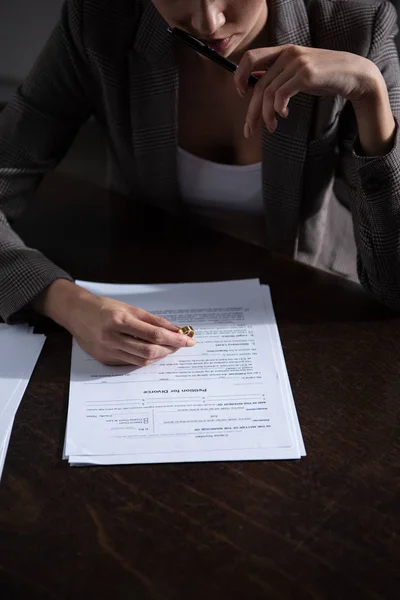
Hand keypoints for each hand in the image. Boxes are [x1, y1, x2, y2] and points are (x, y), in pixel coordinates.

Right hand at [34, 280, 194, 365]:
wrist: (76, 313)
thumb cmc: (104, 307)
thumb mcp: (130, 308)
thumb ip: (153, 321)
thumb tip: (175, 330)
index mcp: (120, 321)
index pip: (154, 334)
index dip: (174, 339)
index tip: (188, 340)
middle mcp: (113, 338)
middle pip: (149, 351)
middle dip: (169, 350)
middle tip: (180, 346)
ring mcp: (108, 351)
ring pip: (141, 360)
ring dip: (159, 356)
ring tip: (168, 349)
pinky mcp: (105, 360)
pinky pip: (131, 362)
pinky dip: (144, 358)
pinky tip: (151, 352)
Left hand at [234, 45, 384, 136]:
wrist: (353, 75)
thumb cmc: (324, 77)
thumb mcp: (297, 74)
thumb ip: (278, 77)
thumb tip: (254, 86)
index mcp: (283, 51)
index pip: (250, 58)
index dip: (239, 75)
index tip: (240, 94)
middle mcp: (288, 54)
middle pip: (259, 85)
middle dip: (252, 111)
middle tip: (249, 130)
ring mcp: (297, 63)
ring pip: (269, 93)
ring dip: (266, 115)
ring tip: (271, 127)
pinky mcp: (306, 74)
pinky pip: (282, 94)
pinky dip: (278, 109)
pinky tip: (283, 116)